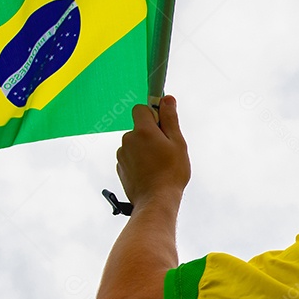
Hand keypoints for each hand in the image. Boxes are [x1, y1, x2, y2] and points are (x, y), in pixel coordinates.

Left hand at [115, 94, 190, 209]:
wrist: (156, 200)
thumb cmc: (171, 172)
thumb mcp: (177, 143)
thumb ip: (170, 119)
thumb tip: (167, 98)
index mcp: (143, 130)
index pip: (141, 108)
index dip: (153, 114)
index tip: (162, 123)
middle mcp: (128, 139)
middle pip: (139, 128)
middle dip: (151, 134)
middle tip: (165, 150)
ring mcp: (122, 154)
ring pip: (135, 143)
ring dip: (144, 149)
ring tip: (158, 165)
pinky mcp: (120, 167)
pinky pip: (130, 157)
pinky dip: (138, 161)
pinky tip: (150, 172)